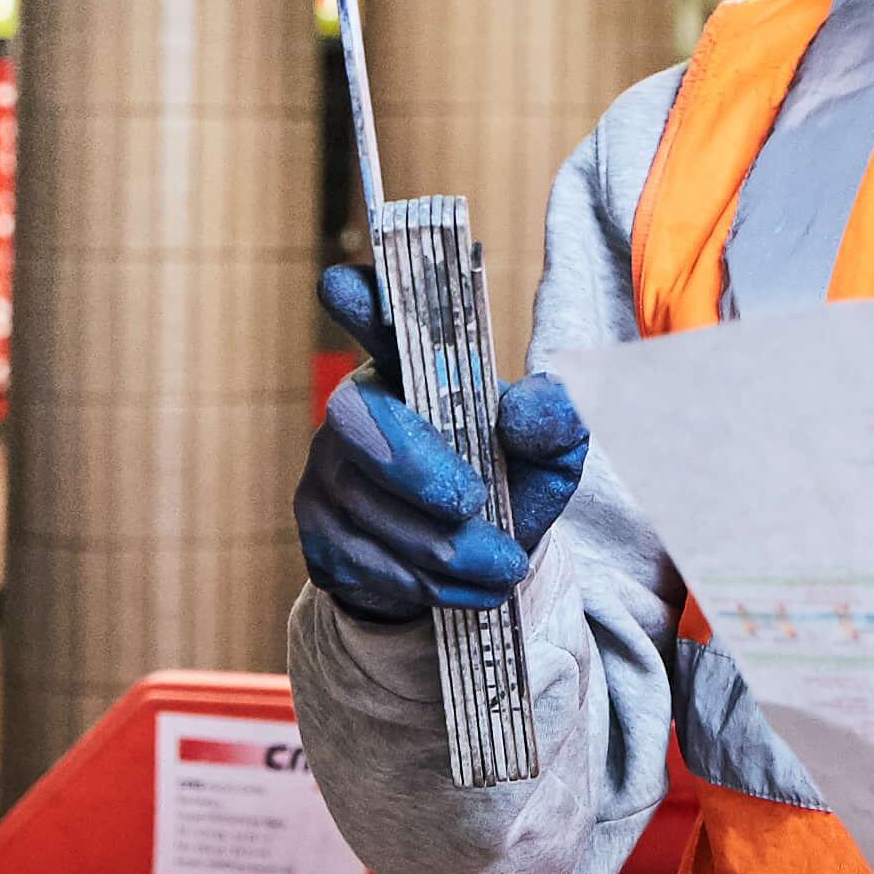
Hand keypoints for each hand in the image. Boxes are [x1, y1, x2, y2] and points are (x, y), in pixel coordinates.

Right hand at [293, 265, 588, 627]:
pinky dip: (426, 583)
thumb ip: (555, 422)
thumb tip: (534, 405)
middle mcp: (356, 408)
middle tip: (473, 504)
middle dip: (417, 468)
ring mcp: (326, 473)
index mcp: (412, 366)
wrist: (473, 569)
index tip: (341, 284)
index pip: (380, 321)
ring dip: (441, 546)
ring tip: (505, 565)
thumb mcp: (547, 455)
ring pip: (366, 506)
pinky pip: (364, 561)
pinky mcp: (318, 535)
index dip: (359, 302)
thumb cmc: (508, 484)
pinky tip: (471, 590)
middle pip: (360, 421)